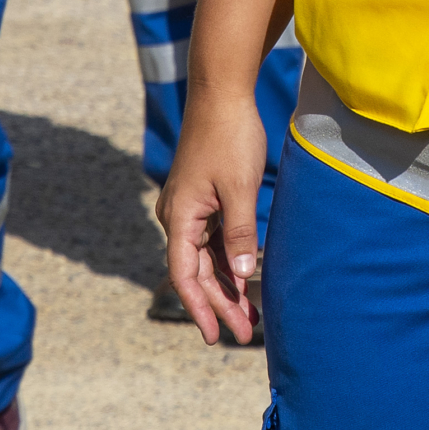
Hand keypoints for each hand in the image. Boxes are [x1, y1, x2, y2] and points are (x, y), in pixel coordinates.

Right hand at [154, 91, 268, 345]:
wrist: (222, 93)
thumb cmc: (230, 136)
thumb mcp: (240, 188)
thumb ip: (240, 233)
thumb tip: (243, 275)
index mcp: (180, 216)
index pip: (185, 275)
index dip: (200, 308)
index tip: (215, 336)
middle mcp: (178, 216)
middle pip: (197, 271)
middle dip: (220, 304)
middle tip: (246, 333)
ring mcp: (190, 207)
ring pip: (206, 258)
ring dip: (226, 286)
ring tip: (250, 314)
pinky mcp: (204, 198)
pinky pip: (213, 239)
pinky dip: (228, 260)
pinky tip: (245, 277)